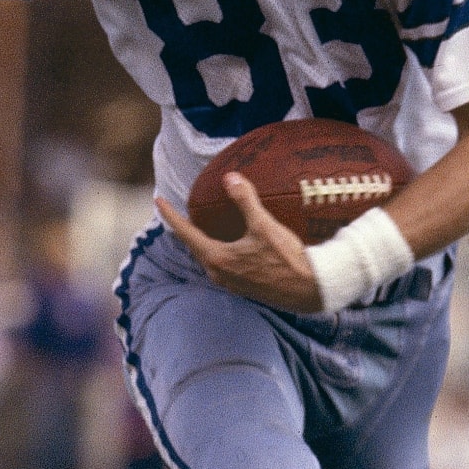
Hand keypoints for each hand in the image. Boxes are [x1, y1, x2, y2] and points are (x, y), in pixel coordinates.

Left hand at [154, 172, 323, 312]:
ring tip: (200, 226)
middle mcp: (218, 274)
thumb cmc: (287, 259)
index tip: (158, 200)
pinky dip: (217, 250)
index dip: (170, 215)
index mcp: (217, 258)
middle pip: (194, 246)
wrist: (310, 290)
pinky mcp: (242, 287)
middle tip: (178, 212)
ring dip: (202, 241)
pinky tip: (227, 244)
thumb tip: (230, 178)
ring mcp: (229, 283)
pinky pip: (221, 265)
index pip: (186, 233)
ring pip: (208, 257)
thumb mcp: (264, 226)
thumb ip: (245, 200)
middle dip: (185, 228)